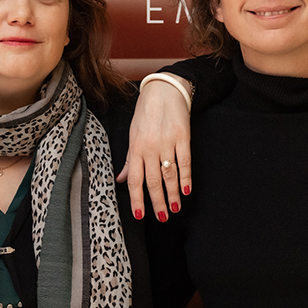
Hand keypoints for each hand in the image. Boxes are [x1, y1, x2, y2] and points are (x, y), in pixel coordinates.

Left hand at [117, 76, 191, 220]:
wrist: (163, 90)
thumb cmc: (145, 113)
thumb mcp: (132, 134)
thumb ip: (129, 159)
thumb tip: (121, 179)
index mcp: (136, 148)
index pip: (135, 179)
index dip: (137, 199)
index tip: (140, 215)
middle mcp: (150, 147)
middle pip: (153, 180)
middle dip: (157, 201)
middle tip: (162, 217)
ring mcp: (167, 142)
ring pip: (169, 174)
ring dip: (172, 193)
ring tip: (174, 209)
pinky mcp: (183, 137)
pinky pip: (185, 161)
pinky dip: (186, 177)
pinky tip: (186, 190)